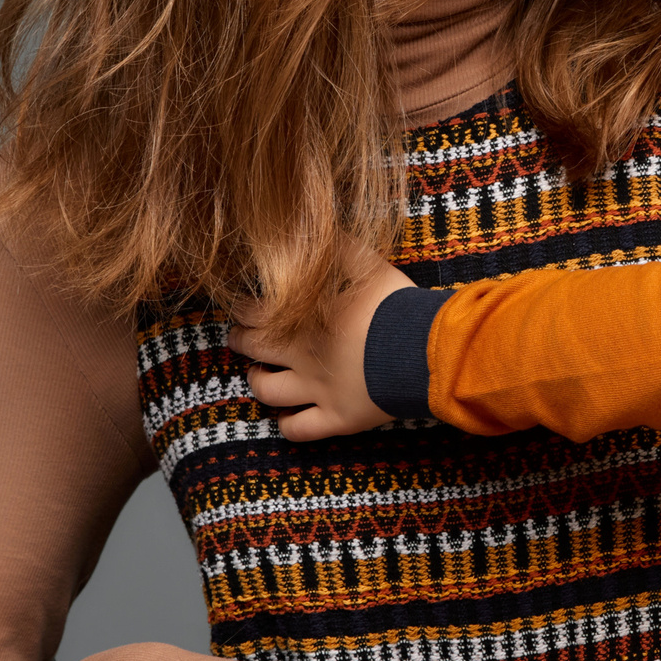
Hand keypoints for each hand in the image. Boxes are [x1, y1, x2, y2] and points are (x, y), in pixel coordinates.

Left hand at [231, 255, 415, 440]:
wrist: (422, 350)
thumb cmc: (394, 305)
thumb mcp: (367, 264)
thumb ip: (339, 248)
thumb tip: (321, 229)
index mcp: (302, 317)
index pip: (253, 311)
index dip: (243, 308)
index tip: (243, 305)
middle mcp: (300, 355)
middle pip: (253, 350)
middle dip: (240, 341)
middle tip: (239, 337)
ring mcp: (316, 390)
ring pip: (268, 392)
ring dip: (257, 383)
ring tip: (257, 376)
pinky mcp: (336, 418)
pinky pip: (299, 431)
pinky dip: (287, 425)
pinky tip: (287, 417)